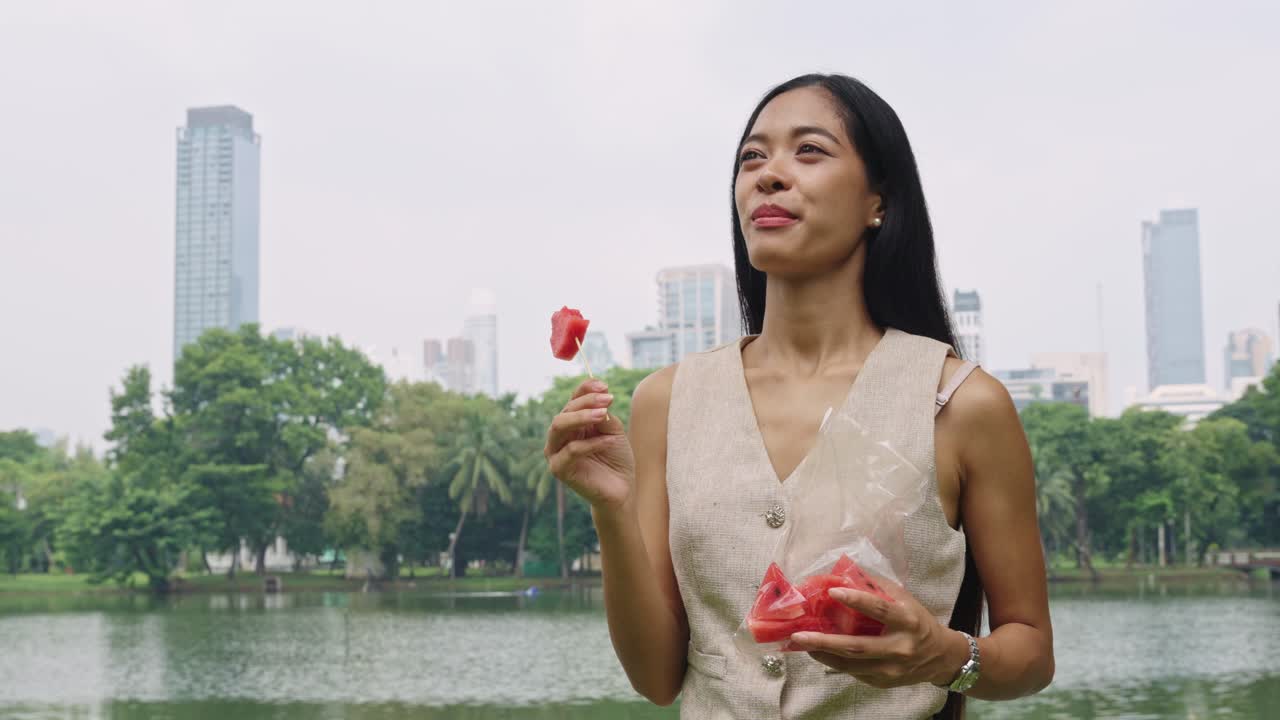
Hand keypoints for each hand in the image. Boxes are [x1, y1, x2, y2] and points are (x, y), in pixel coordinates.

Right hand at [544, 378, 634, 510]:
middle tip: (608, 399)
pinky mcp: (559, 469)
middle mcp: (559, 436)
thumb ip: (604, 416)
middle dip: (585, 402)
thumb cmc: (616, 458)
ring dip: (582, 417)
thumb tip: (599, 399)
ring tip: (603, 413)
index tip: (604, 385)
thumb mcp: (613, 431)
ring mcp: (555, 452)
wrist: (621, 489)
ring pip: (559, 426)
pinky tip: (610, 441)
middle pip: (564, 411)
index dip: (585, 389)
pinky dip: (592, 443)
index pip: (572, 400)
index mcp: (571, 424)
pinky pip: (571, 450)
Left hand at [786, 578, 969, 688]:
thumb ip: (878, 589)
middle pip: (858, 647)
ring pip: (851, 665)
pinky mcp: (884, 682)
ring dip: (823, 654)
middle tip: (799, 635)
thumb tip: (845, 574)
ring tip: (801, 643)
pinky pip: (854, 673)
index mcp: (907, 621)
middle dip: (825, 642)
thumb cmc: (918, 622)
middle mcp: (900, 647)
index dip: (857, 600)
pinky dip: (835, 662)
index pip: (880, 609)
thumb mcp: (905, 601)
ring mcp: (892, 669)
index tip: (833, 591)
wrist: (941, 657)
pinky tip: (820, 652)